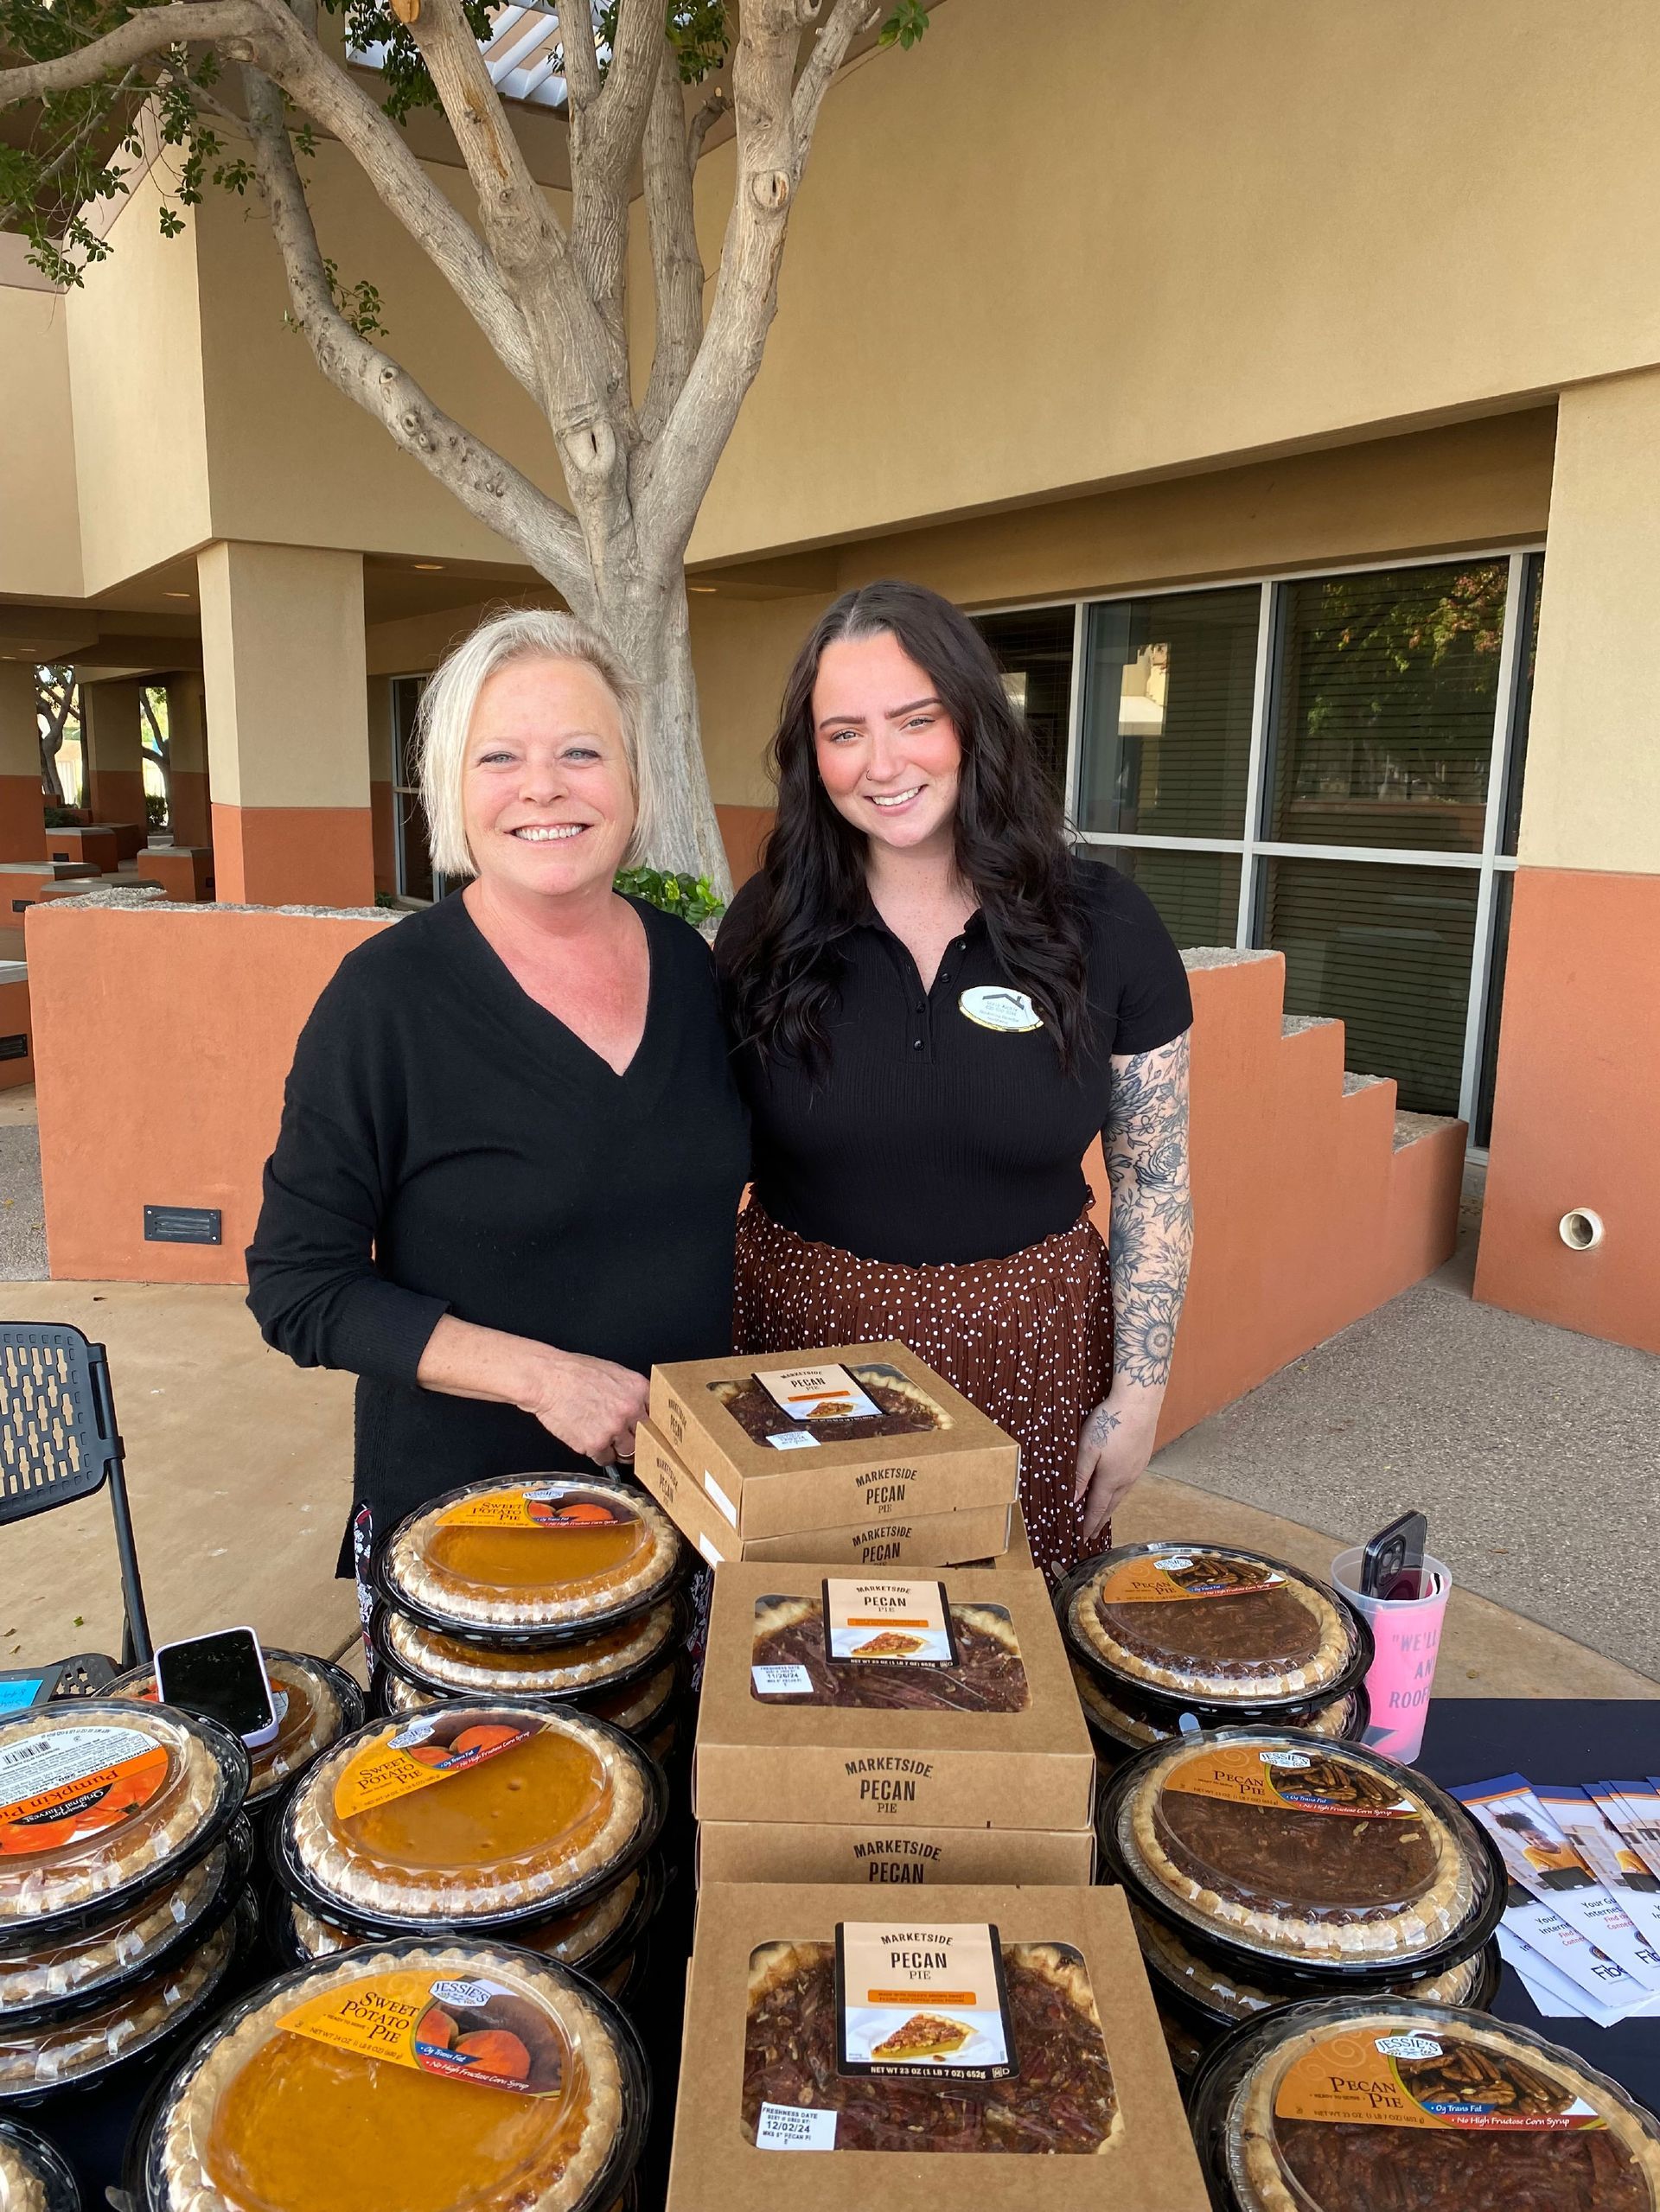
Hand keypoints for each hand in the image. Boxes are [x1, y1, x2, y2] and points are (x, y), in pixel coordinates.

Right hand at [519, 1347, 648, 1465]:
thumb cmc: (574, 1373)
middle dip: (637, 1439)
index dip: (652, 1424)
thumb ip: (631, 1392)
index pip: (659, 1415)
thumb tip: (640, 1407)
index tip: (650, 1432)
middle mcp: (630, 1410)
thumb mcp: (613, 1372)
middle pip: (646, 1436)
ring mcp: (614, 1428)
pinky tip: (591, 1443)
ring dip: (618, 1449)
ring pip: (627, 1451)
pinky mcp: (596, 1444)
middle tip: (627, 1438)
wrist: (548, 1380)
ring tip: (605, 1439)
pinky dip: (599, 1455)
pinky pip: (605, 1459)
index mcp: (638, 1389)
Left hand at [1072, 1389, 1161, 1549]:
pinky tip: (1117, 1488)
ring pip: (1122, 1494)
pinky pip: (1129, 1482)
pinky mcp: (1143, 1457)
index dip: (1089, 1523)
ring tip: (1103, 1514)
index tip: (1084, 1537)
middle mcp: (1127, 1478)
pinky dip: (1120, 1492)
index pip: (1097, 1508)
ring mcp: (1137, 1468)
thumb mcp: (1087, 1448)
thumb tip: (1073, 1500)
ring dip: (1111, 1506)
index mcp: (1111, 1478)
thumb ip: (1080, 1475)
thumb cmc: (1110, 1422)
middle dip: (1100, 1520)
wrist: (1140, 1402)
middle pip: (1112, 1505)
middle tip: (1093, 1532)